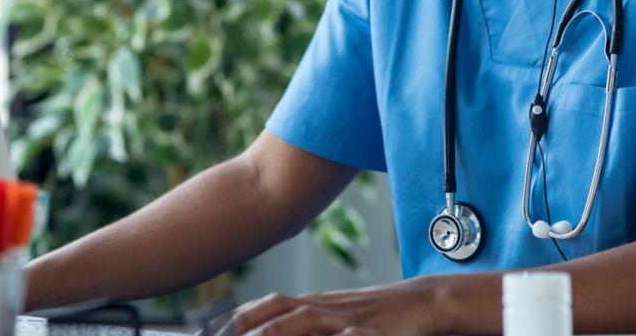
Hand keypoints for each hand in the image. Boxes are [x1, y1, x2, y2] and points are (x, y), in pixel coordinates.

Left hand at [231, 277, 449, 335]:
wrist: (421, 302)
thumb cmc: (372, 314)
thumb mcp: (331, 316)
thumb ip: (299, 323)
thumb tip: (260, 327)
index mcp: (312, 304)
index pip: (268, 306)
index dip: (241, 316)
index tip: (214, 328)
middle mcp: (325, 308)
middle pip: (281, 309)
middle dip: (252, 323)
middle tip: (227, 332)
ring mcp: (347, 319)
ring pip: (308, 320)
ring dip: (279, 329)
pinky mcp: (373, 332)